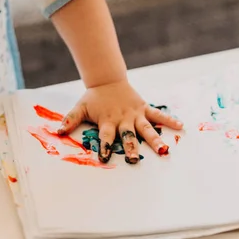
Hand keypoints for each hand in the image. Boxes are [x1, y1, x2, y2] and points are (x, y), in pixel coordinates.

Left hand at [57, 80, 183, 163]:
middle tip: (135, 160)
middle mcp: (123, 119)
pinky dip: (169, 120)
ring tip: (164, 150)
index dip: (103, 147)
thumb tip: (58, 132)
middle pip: (128, 135)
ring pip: (147, 129)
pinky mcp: (144, 109)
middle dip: (132, 148)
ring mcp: (136, 114)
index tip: (103, 159)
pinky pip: (158, 116)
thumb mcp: (80, 108)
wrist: (108, 79)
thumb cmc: (94, 98)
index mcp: (108, 120)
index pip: (105, 136)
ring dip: (155, 139)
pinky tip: (180, 126)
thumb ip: (70, 120)